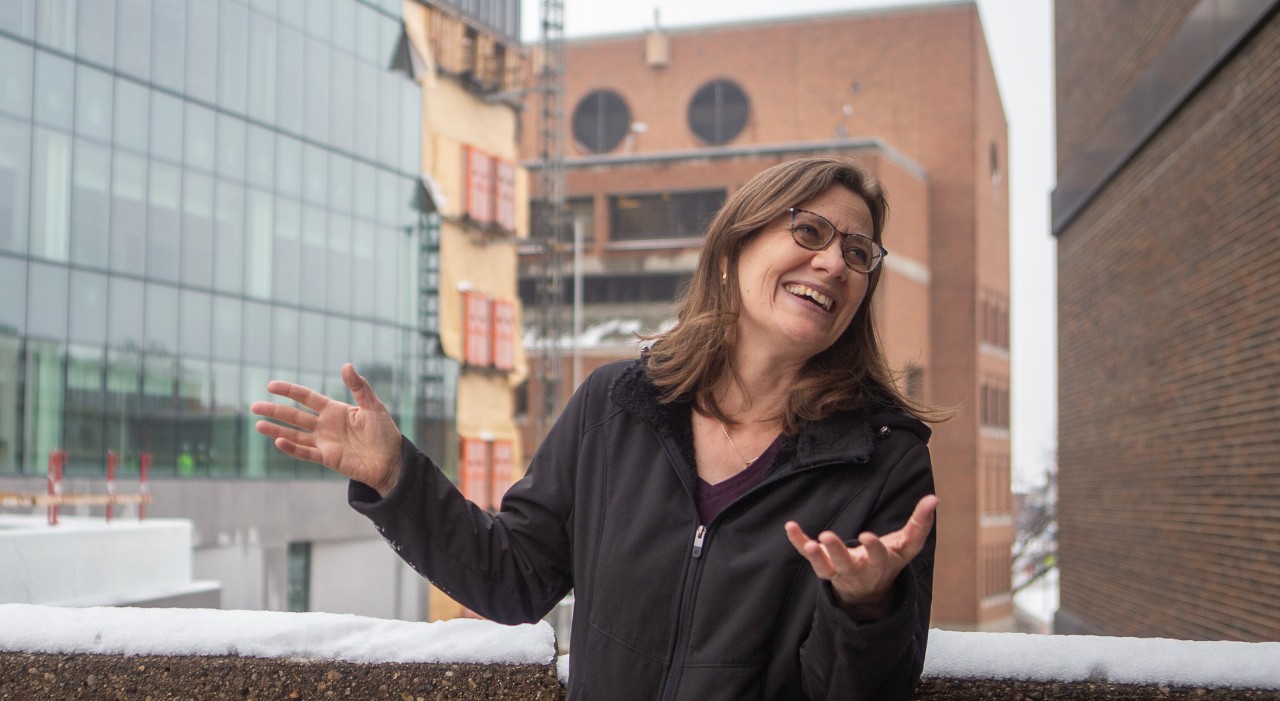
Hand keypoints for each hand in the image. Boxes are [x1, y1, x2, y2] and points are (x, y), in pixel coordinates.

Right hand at [251, 363, 403, 496]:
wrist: (392, 461)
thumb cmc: (385, 432)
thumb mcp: (373, 407)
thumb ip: (359, 388)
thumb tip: (346, 365)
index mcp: (335, 410)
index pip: (306, 398)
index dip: (289, 391)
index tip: (271, 385)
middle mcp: (325, 425)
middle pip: (295, 415)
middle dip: (275, 410)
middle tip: (254, 406)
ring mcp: (324, 442)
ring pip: (295, 434)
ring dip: (276, 430)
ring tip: (258, 424)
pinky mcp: (327, 458)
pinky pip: (306, 453)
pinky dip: (292, 448)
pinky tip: (278, 441)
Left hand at [784, 494, 937, 618]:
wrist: (871, 590)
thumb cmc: (891, 560)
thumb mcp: (908, 545)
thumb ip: (920, 523)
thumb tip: (934, 498)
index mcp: (880, 563)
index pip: (878, 556)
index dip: (873, 548)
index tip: (867, 536)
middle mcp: (858, 569)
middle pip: (847, 563)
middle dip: (838, 551)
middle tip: (827, 537)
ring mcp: (839, 571)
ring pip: (827, 566)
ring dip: (818, 555)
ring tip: (812, 542)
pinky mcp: (825, 568)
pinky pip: (809, 557)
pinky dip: (799, 543)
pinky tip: (790, 527)